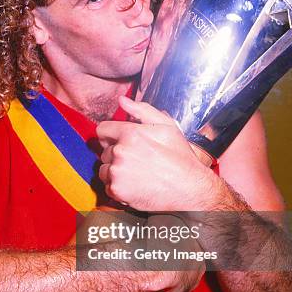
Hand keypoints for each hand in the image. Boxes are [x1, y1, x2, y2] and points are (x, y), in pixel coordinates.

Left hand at [96, 96, 216, 211]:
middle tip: (137, 161)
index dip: (111, 135)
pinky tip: (135, 185)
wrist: (188, 190)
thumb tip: (122, 101)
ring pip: (105, 169)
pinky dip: (119, 187)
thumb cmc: (180, 158)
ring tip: (136, 174)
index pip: (103, 130)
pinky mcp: (116, 190)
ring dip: (116, 171)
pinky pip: (108, 186)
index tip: (119, 142)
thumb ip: (142, 110)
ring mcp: (117, 172)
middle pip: (105, 151)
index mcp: (130, 133)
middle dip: (117, 154)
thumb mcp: (167, 127)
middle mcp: (120, 152)